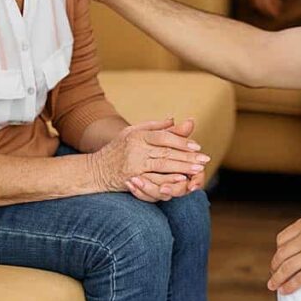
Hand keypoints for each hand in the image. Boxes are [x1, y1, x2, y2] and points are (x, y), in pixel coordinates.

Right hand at [89, 118, 209, 192]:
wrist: (95, 170)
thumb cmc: (117, 149)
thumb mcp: (132, 132)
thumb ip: (154, 127)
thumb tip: (174, 119)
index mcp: (138, 135)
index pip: (163, 137)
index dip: (181, 141)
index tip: (197, 146)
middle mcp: (136, 148)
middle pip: (166, 152)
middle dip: (187, 157)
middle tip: (204, 160)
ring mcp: (133, 165)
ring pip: (162, 166)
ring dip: (182, 168)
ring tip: (198, 170)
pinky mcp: (131, 179)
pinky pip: (152, 180)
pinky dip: (168, 180)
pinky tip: (181, 181)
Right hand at [244, 0, 300, 17]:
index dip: (277, 3)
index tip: (280, 8)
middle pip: (265, 2)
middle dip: (270, 10)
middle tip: (276, 15)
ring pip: (259, 4)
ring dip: (264, 10)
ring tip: (270, 15)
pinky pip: (253, 3)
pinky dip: (258, 8)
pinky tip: (262, 10)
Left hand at [267, 212, 300, 294]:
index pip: (282, 239)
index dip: (278, 251)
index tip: (279, 260)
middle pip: (282, 254)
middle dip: (274, 266)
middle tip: (273, 275)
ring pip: (287, 267)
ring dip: (277, 278)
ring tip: (272, 286)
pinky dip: (290, 286)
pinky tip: (285, 291)